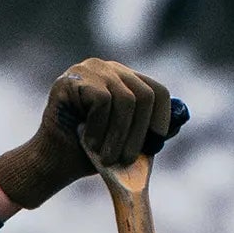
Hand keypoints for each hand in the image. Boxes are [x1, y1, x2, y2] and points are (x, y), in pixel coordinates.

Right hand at [0, 58, 174, 212]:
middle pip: (145, 95)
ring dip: (118, 136)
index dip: (161, 119)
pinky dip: (99, 128)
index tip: (154, 145)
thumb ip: (151, 131)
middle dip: (139, 133)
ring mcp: (90, 69)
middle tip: (126, 159)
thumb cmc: (89, 154)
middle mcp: (109, 68)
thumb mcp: (128, 143)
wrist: (52, 163)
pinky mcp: (73, 78)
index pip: (158, 91)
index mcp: (125, 80)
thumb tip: (181, 119)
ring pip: (126, 100)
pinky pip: (103, 101)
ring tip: (104, 156)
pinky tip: (87, 141)